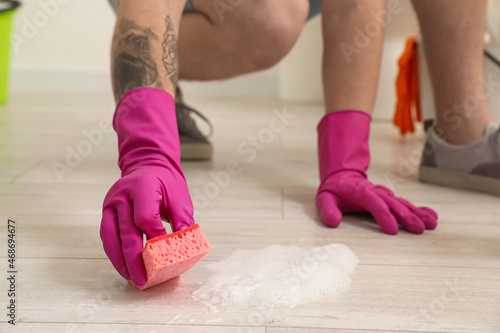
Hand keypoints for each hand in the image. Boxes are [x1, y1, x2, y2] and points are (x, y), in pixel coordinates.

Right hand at [101, 165, 193, 285]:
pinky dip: (114, 252)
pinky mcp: (106, 210)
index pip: (145, 217)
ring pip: (111, 237)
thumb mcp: (179, 196)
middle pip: (127, 231)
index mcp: (143, 187)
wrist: (148, 164)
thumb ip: (182, 220)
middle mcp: (122, 195)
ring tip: (130, 278)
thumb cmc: (166, 182)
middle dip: (134, 259)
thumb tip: (186, 246)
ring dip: (119, 260)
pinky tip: (123, 265)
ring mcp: (111, 203)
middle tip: (143, 279)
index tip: (164, 256)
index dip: (154, 238)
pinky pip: (107, 235)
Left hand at [316, 110, 437, 234]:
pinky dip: (420, 209)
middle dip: (407, 216)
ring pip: (403, 204)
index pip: (374, 203)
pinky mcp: (390, 199)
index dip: (384, 216)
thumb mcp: (324, 199)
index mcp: (360, 192)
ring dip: (417, 213)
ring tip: (432, 224)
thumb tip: (333, 222)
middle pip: (393, 204)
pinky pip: (406, 204)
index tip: (393, 230)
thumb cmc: (333, 191)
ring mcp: (385, 195)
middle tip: (419, 229)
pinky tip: (432, 217)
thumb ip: (328, 211)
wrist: (342, 177)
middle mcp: (376, 192)